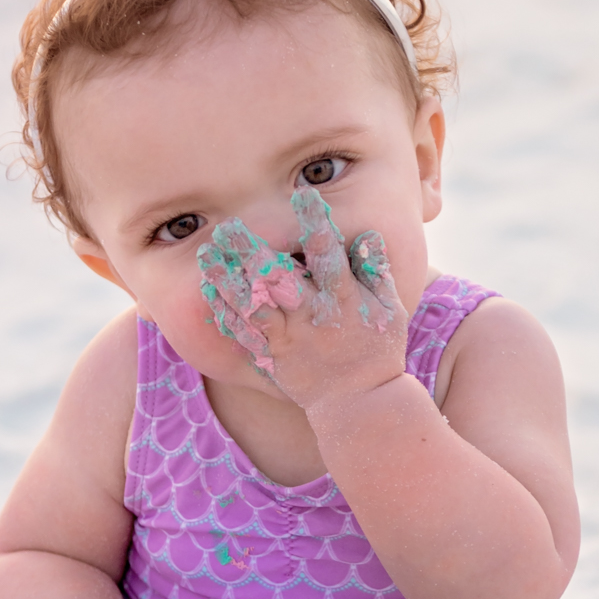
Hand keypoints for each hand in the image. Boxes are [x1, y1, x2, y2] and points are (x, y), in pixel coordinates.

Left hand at [198, 189, 407, 411]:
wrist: (360, 403)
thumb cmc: (378, 351)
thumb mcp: (390, 310)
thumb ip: (377, 271)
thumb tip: (369, 235)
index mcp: (345, 299)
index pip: (330, 255)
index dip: (316, 224)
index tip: (302, 195)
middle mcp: (314, 316)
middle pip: (280, 279)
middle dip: (254, 252)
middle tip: (229, 227)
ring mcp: (292, 337)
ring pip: (256, 305)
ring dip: (230, 279)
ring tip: (207, 254)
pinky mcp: (275, 356)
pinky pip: (247, 334)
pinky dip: (228, 314)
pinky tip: (210, 292)